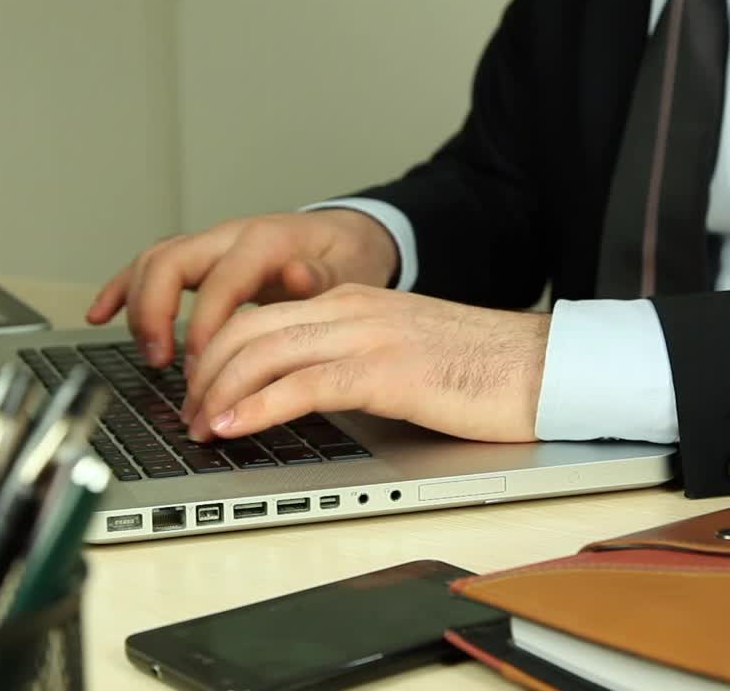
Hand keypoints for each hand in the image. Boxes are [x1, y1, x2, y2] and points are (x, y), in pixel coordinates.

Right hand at [86, 210, 397, 374]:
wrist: (346, 237)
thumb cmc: (345, 259)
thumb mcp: (349, 271)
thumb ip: (323, 279)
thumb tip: (298, 276)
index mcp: (265, 241)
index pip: (220, 283)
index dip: (203, 328)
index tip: (198, 370)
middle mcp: (230, 237)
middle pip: (171, 263)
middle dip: (157, 314)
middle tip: (163, 362)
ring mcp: (210, 246)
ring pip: (155, 261)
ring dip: (139, 307)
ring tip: (148, 353)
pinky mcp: (199, 258)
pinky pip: (150, 267)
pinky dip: (122, 289)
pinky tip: (99, 315)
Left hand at [180, 284, 550, 443]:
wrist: (541, 367)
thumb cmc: (477, 368)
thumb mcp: (398, 350)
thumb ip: (348, 359)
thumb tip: (298, 394)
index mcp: (350, 300)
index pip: (258, 317)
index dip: (215, 355)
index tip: (199, 392)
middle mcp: (350, 309)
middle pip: (247, 330)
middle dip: (204, 376)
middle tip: (188, 416)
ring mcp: (367, 336)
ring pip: (262, 353)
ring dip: (218, 394)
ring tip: (199, 428)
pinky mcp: (385, 372)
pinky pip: (301, 385)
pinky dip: (255, 408)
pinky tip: (233, 429)